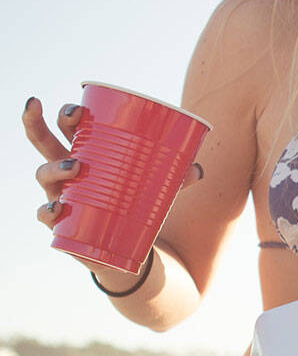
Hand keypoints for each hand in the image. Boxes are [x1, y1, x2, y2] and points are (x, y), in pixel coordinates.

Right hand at [23, 96, 202, 276]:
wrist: (123, 247)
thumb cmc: (133, 205)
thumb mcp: (156, 189)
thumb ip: (176, 178)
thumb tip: (198, 169)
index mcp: (85, 154)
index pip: (68, 127)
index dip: (67, 114)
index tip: (79, 108)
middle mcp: (65, 171)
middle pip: (43, 141)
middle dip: (40, 122)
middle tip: (70, 116)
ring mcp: (59, 194)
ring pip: (44, 175)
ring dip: (55, 167)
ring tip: (76, 167)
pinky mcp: (60, 222)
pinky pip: (45, 215)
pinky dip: (48, 211)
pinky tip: (57, 209)